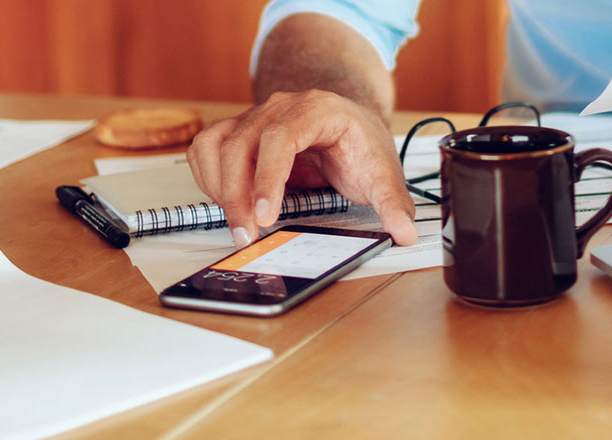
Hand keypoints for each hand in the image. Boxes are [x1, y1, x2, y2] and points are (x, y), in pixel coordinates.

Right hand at [186, 90, 417, 246]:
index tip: (266, 214)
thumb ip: (394, 203)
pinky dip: (208, 178)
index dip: (268, 176)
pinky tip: (227, 204)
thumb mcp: (383, 172)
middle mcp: (280, 107)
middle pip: (241, 144)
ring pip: (218, 146)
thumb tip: (404, 233)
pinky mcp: (238, 132)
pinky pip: (207, 149)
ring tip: (239, 226)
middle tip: (247, 235)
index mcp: (317, 109)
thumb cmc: (360, 144)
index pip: (280, 136)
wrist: (347, 124)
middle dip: (238, 195)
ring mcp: (254, 117)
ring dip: (220, 190)